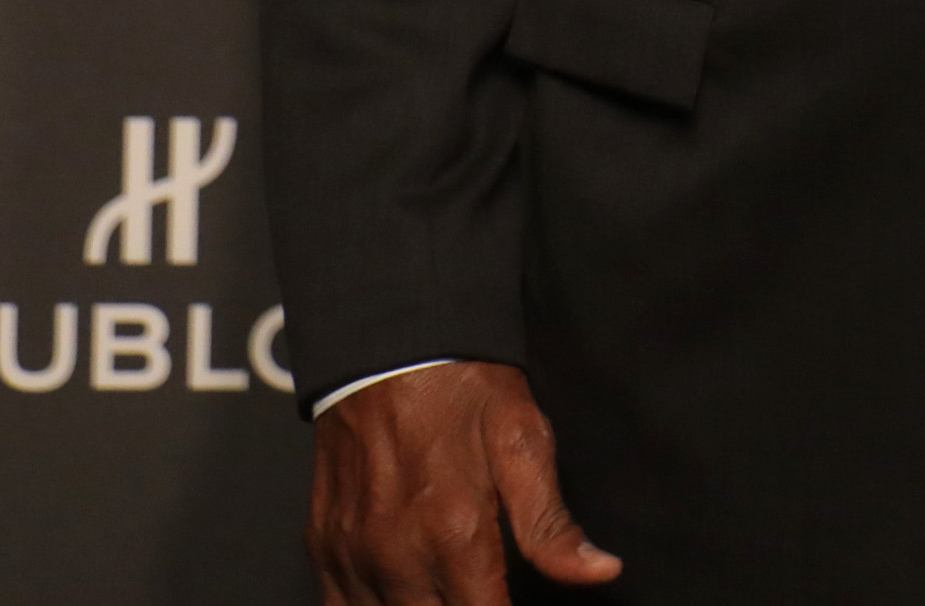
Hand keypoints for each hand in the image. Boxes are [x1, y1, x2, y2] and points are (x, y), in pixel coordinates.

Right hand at [307, 362, 622, 605]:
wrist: (388, 345)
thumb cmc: (463, 390)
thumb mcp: (524, 445)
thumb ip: (552, 525)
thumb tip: (601, 572)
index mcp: (456, 537)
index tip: (508, 600)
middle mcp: (398, 556)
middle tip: (480, 587)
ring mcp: (353, 554)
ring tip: (444, 588)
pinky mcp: (323, 546)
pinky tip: (399, 592)